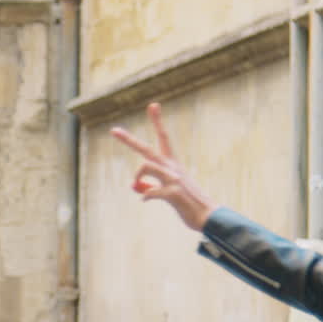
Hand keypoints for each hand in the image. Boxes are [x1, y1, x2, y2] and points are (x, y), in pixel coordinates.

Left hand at [110, 103, 218, 231]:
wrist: (208, 216)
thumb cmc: (188, 203)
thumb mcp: (169, 191)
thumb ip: (151, 186)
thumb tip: (134, 187)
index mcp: (173, 164)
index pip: (164, 138)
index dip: (158, 121)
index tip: (153, 105)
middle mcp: (172, 168)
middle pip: (147, 150)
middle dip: (129, 140)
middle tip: (114, 131)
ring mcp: (173, 179)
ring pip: (146, 166)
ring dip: (137, 178)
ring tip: (140, 189)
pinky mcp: (173, 194)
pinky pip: (151, 192)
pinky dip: (146, 196)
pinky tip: (145, 200)